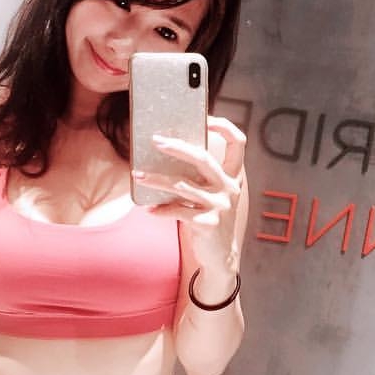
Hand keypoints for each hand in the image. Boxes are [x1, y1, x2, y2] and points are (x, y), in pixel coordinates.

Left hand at [134, 116, 245, 273]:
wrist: (221, 256)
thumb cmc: (210, 218)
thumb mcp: (212, 194)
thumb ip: (200, 176)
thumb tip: (169, 151)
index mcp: (233, 176)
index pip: (237, 143)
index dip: (224, 127)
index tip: (205, 118)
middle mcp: (230, 188)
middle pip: (204, 159)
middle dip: (178, 147)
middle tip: (156, 141)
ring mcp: (220, 206)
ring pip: (182, 185)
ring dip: (156, 180)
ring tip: (137, 175)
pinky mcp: (208, 223)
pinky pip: (178, 211)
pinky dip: (161, 210)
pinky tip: (150, 210)